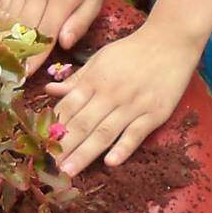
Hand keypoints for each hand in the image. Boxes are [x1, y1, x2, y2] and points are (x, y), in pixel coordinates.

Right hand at [0, 0, 103, 69]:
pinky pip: (3, 6)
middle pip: (24, 26)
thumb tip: (64, 44)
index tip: (25, 74)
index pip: (45, 31)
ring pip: (10, 17)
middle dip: (16, 52)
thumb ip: (80, 24)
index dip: (34, 55)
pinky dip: (0, 23)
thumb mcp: (93, 3)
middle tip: (9, 73)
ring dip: (4, 39)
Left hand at [46, 20, 200, 175]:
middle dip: (64, 147)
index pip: (69, 107)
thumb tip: (49, 90)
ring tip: (69, 172)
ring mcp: (133, 105)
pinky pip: (136, 134)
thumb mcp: (100, 58)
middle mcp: (111, 94)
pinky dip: (123, 148)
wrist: (170, 41)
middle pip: (83, 123)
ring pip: (105, 132)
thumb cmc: (132, 51)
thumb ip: (77, 79)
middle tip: (49, 168)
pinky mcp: (155, 113)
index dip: (54, 127)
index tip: (41, 146)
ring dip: (85, 154)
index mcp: (95, 80)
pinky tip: (110, 162)